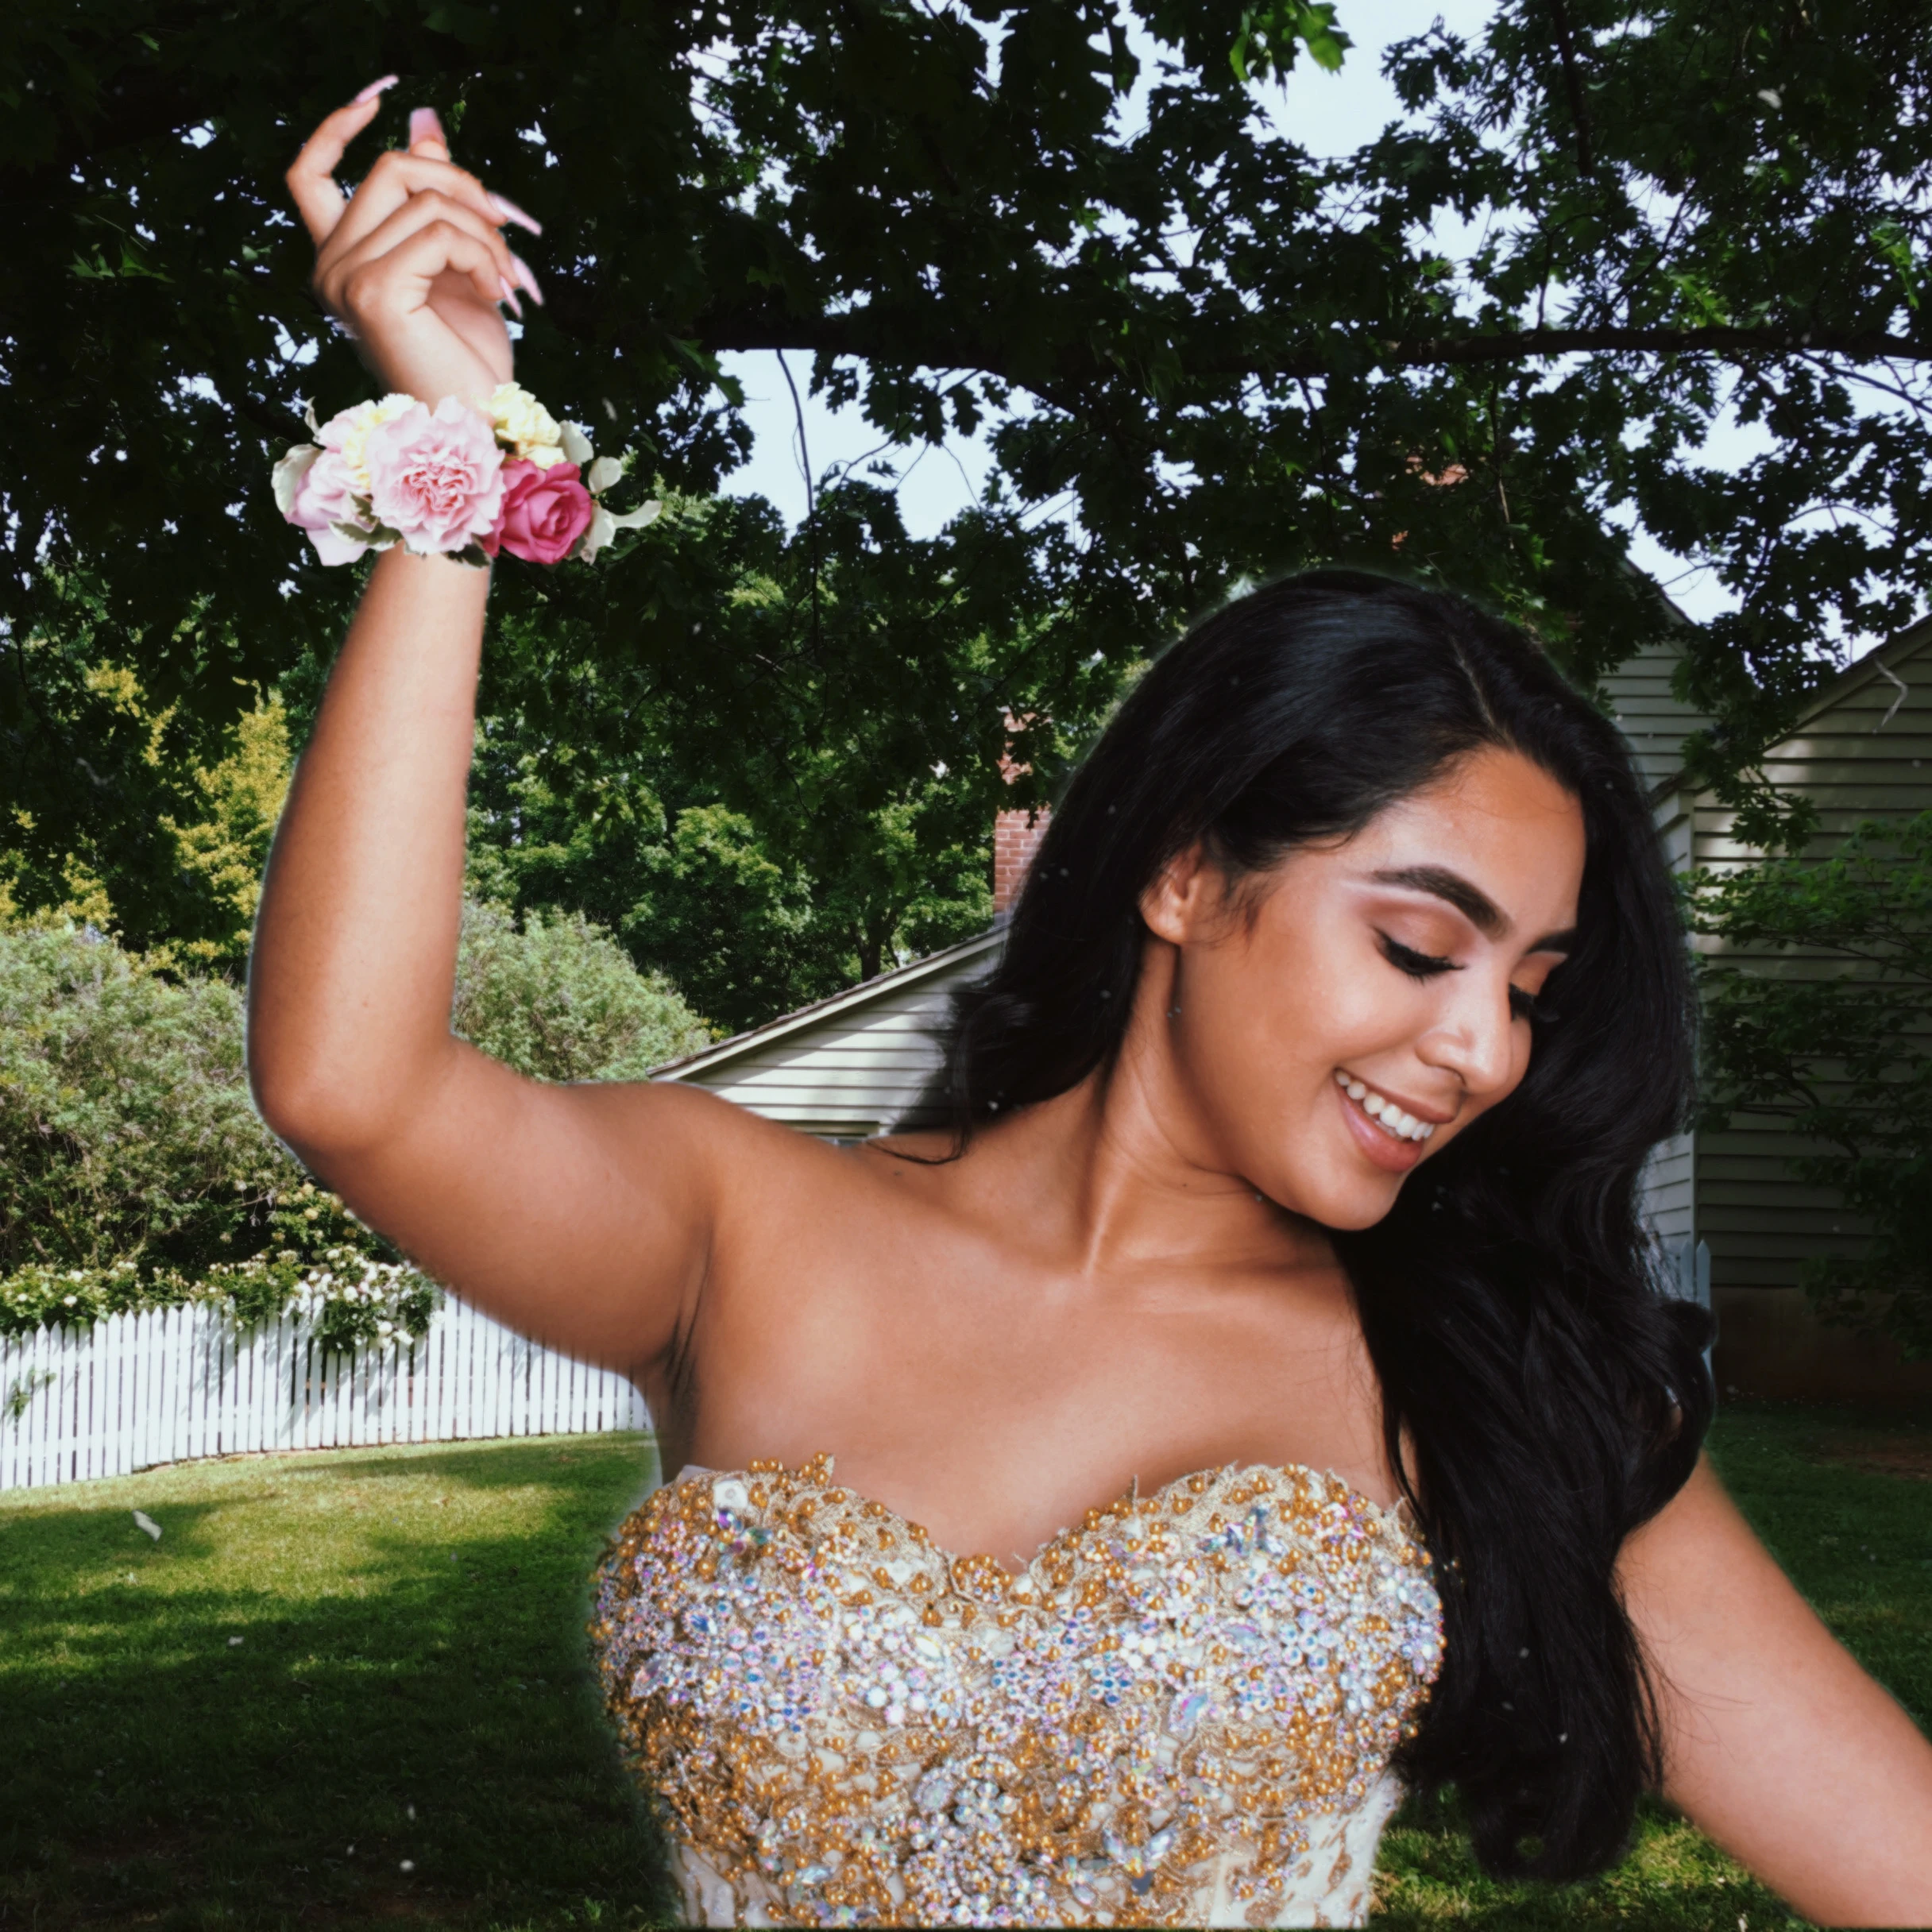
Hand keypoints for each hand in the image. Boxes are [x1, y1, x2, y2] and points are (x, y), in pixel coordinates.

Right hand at [286, 86, 542, 408]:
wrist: (479, 427)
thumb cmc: (469, 362)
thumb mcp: (456, 265)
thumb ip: (435, 197)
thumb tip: (423, 122)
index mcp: (340, 261)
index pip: (308, 172)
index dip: (339, 125)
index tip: (384, 95)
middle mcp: (329, 267)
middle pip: (392, 169)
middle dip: (466, 187)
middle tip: (510, 230)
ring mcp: (344, 279)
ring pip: (424, 197)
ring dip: (487, 232)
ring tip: (511, 280)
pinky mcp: (373, 291)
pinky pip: (438, 232)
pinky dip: (483, 254)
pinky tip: (500, 294)